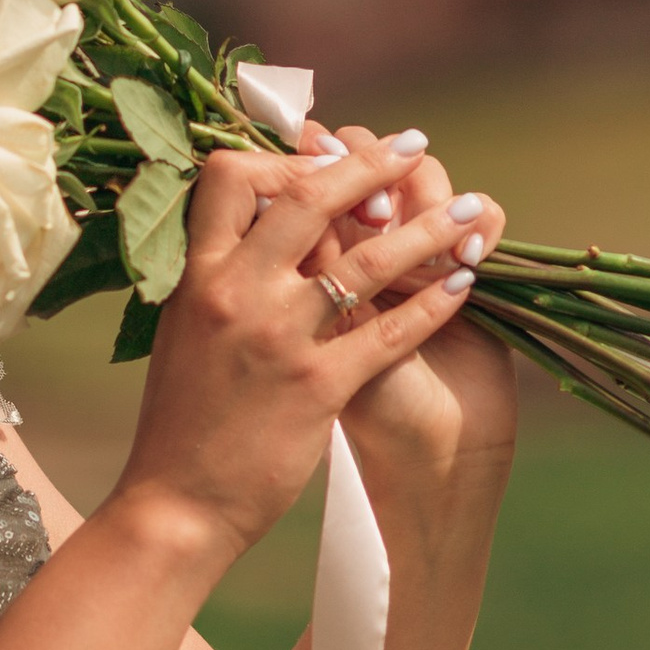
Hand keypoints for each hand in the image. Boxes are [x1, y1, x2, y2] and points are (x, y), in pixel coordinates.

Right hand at [113, 131, 496, 564]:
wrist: (178, 502)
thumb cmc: (182, 417)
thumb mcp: (186, 326)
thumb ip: (222, 274)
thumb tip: (264, 224)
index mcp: (197, 274)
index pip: (231, 176)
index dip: (285, 157)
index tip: (326, 157)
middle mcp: (236, 294)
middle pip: (309, 198)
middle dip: (371, 165)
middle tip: (415, 147)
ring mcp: (278, 339)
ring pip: (367, 259)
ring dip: (428, 227)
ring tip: (470, 212)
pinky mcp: (319, 388)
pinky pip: (391, 330)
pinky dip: (434, 300)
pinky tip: (464, 282)